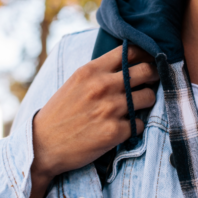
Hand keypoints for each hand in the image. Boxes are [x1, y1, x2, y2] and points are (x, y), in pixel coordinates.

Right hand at [31, 44, 158, 185]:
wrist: (43, 146)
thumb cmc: (61, 112)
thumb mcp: (76, 81)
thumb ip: (101, 70)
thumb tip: (130, 60)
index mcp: (92, 70)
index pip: (131, 51)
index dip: (146, 54)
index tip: (150, 59)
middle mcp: (103, 86)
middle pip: (147, 71)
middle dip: (154, 75)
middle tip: (153, 80)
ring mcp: (110, 108)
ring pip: (148, 97)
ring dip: (146, 101)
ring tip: (137, 106)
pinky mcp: (115, 131)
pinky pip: (140, 123)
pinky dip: (136, 125)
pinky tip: (125, 127)